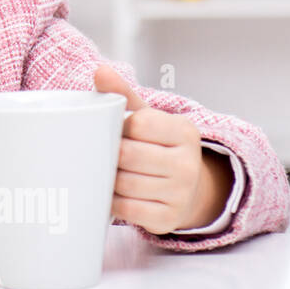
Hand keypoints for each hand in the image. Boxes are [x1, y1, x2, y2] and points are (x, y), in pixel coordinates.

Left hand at [94, 65, 211, 234]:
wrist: (187, 189)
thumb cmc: (157, 148)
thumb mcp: (148, 119)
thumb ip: (124, 95)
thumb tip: (101, 70)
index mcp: (184, 132)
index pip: (139, 124)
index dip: (119, 127)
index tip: (115, 130)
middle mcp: (188, 163)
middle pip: (128, 155)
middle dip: (109, 154)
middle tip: (101, 153)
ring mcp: (181, 193)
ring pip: (125, 184)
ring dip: (107, 178)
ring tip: (105, 172)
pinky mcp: (168, 218)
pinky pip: (127, 209)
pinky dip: (112, 201)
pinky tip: (112, 192)